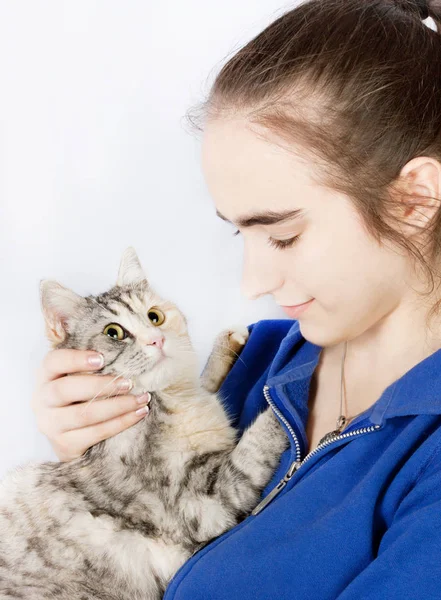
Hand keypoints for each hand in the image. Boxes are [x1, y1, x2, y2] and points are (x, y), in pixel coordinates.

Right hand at [30, 349, 150, 461]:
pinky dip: (121, 422)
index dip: (75, 359)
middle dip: (101, 385)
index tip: (102, 359)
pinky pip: (96, 433)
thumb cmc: (80, 395)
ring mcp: (51, 425)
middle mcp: (42, 400)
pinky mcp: (64, 445)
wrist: (69, 435)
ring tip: (142, 398)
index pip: (54, 362)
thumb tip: (133, 347)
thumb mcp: (79, 376)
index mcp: (46, 376)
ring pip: (84, 414)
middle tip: (129, 382)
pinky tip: (139, 413)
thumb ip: (95, 362)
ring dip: (118, 406)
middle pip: (66, 390)